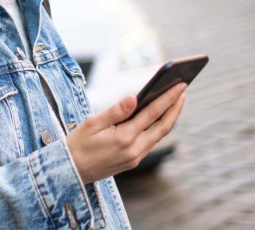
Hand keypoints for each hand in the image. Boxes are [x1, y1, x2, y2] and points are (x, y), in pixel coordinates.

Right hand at [66, 83, 186, 183]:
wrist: (71, 170)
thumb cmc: (78, 143)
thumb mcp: (91, 123)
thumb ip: (115, 111)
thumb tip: (134, 98)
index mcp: (123, 138)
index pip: (152, 114)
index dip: (168, 98)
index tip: (181, 85)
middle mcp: (134, 150)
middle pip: (163, 126)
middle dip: (175, 108)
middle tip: (183, 90)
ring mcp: (135, 158)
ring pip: (159, 135)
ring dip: (169, 118)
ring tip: (174, 101)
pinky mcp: (133, 161)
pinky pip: (151, 142)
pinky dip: (158, 128)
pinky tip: (158, 117)